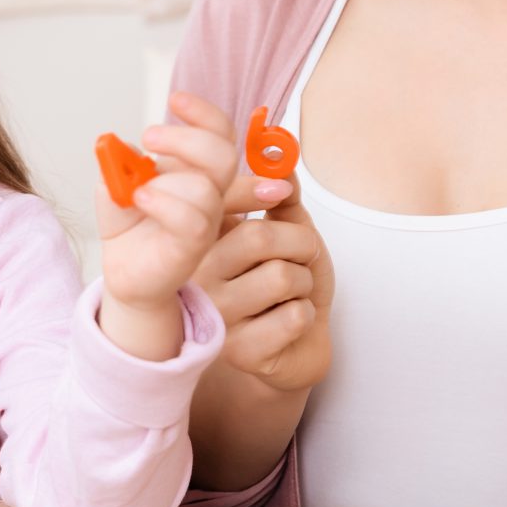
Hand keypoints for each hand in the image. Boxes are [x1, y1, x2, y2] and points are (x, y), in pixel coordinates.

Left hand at [95, 92, 237, 317]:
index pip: (221, 132)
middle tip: (149, 137)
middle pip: (224, 153)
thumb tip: (126, 149)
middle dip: (186, 139)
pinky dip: (164, 204)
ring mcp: (204, 222)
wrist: (126, 270)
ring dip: (166, 179)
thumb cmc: (128, 223)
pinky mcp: (192, 250)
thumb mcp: (116, 183)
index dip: (204, 112)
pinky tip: (141, 201)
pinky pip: (193, 221)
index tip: (175, 99)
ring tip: (137, 189)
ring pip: (206, 188)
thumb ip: (120, 162)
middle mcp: (209, 194)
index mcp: (198, 170)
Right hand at [191, 167, 331, 394]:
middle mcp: (199, 274)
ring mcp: (215, 314)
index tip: (280, 192)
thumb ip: (284, 198)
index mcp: (204, 238)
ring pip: (281, 277)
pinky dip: (306, 316)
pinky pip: (293, 317)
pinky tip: (289, 324)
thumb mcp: (290, 234)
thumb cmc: (289, 287)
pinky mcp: (238, 350)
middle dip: (302, 244)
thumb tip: (281, 156)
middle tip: (306, 255)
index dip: (255, 187)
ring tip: (293, 293)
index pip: (220, 199)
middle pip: (259, 237)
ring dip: (305, 284)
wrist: (298, 348)